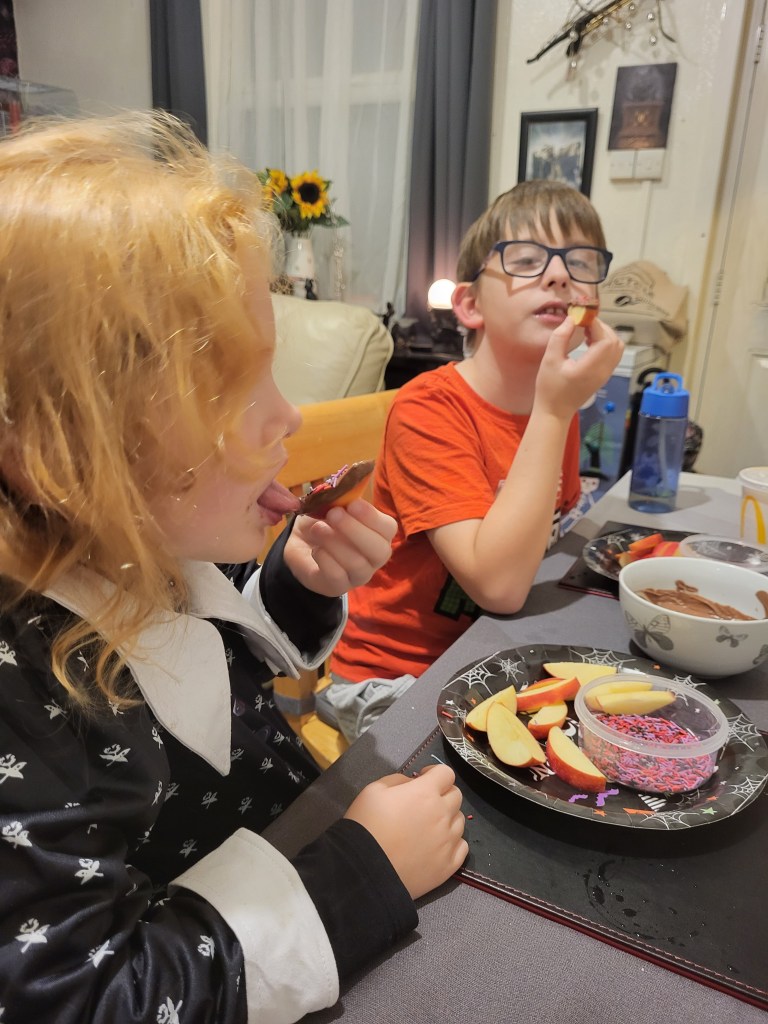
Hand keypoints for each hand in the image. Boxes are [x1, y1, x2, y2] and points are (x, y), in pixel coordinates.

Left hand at [282, 499, 396, 596]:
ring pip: (357, 564)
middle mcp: (374, 557)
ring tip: (317, 528)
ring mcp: (358, 575)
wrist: (301, 544)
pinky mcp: (338, 587)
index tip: (352, 504)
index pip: (388, 529)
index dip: (372, 517)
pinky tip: (315, 549)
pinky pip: (337, 576)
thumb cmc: (325, 522)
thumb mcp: (331, 506)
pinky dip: (325, 559)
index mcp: (378, 534)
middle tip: (333, 514)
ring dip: (335, 542)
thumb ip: (341, 500)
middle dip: (355, 530)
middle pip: (379, 550)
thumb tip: (343, 491)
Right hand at [343, 764, 467, 899]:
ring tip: (428, 828)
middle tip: (424, 804)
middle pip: (456, 796)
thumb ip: (398, 780)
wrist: (365, 870)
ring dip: (447, 819)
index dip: (434, 773)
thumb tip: (414, 784)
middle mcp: (443, 814)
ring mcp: (449, 841)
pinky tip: (437, 846)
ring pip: (460, 821)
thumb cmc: (366, 825)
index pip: (446, 773)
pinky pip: (462, 847)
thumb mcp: (374, 790)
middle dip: (442, 794)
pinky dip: (453, 843)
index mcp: (426, 792)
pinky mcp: (449, 866)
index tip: (423, 779)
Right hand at [535, 315, 623, 416]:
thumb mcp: (550, 360)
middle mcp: (604, 370)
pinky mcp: (604, 376)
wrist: (555, 412)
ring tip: (586, 331)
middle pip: (614, 341)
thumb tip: (571, 319)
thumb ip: (560, 337)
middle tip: (582, 322)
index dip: (595, 323)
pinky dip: (605, 343)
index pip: (604, 338)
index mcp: (591, 367)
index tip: (581, 316)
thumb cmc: (549, 388)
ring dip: (605, 334)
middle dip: (600, 327)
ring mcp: (606, 374)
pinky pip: (613, 354)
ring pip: (617, 347)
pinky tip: (589, 342)